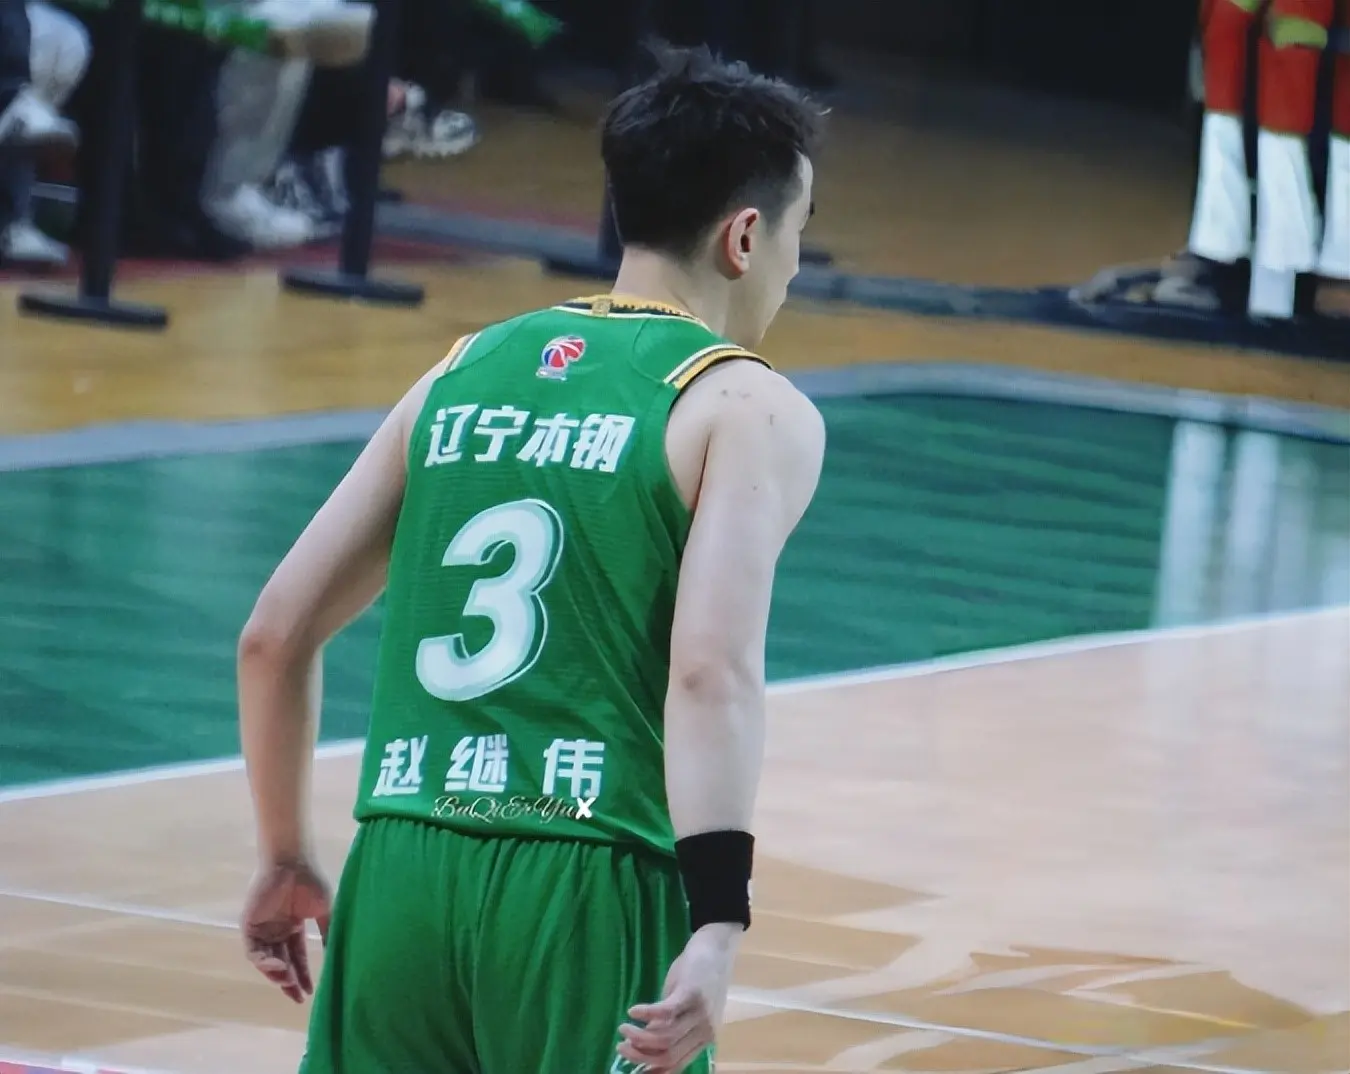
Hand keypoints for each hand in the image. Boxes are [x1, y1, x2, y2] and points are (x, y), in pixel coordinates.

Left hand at [241, 857, 331, 1003]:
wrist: (292, 863)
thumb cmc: (310, 882)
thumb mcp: (325, 911)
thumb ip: (327, 933)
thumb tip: (336, 955)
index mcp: (292, 926)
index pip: (296, 957)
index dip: (302, 974)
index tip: (310, 992)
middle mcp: (276, 930)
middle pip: (281, 963)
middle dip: (288, 981)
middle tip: (297, 997)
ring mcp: (262, 929)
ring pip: (266, 960)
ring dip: (276, 974)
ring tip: (288, 981)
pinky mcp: (249, 926)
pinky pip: (254, 951)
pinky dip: (264, 962)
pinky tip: (278, 967)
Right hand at [616, 923, 741, 1073]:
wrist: (717, 949)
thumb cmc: (699, 979)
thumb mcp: (686, 1009)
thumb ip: (668, 1027)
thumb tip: (643, 1046)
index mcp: (704, 1039)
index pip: (677, 1065)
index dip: (653, 1071)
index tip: (632, 1071)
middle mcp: (704, 1031)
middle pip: (669, 1055)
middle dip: (640, 1056)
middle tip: (620, 1048)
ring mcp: (699, 1013)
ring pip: (665, 1037)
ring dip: (639, 1036)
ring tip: (623, 1028)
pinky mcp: (691, 993)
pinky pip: (666, 1011)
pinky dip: (646, 1014)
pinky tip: (632, 1011)